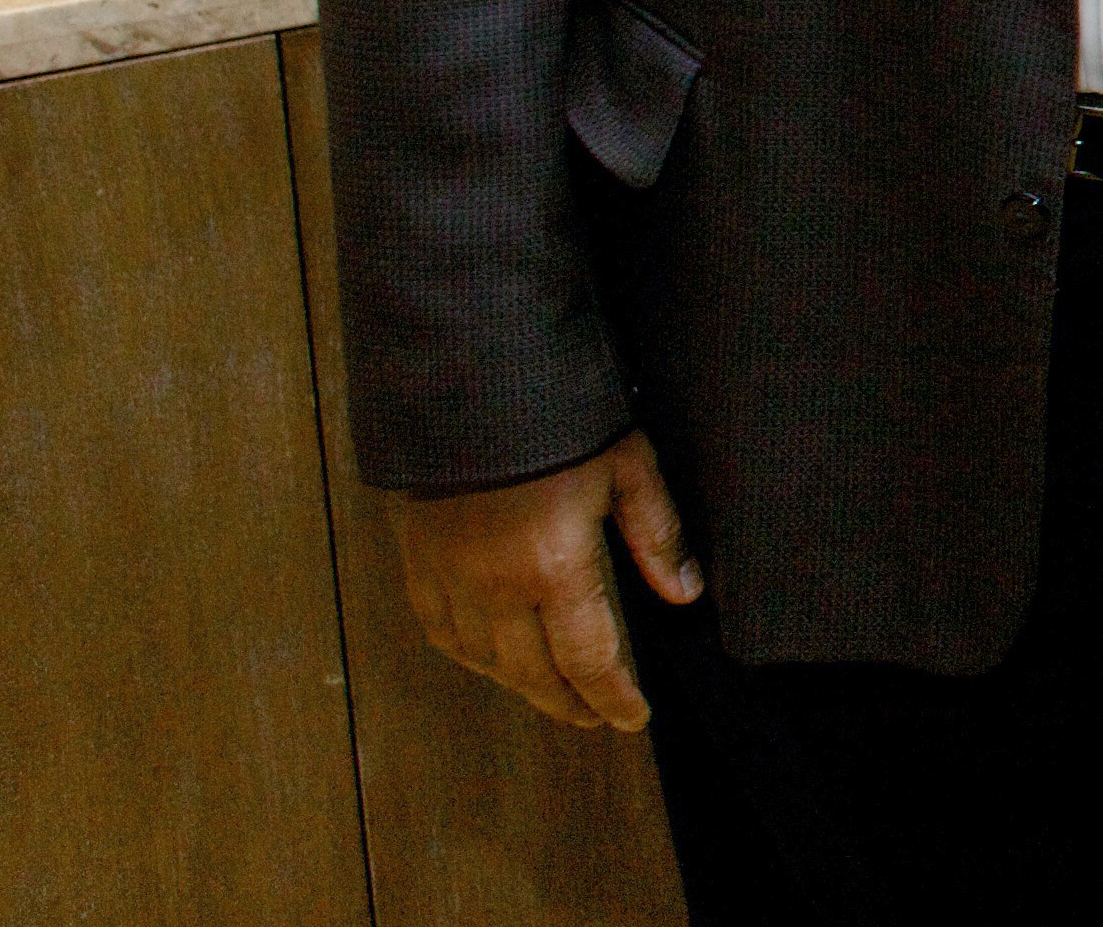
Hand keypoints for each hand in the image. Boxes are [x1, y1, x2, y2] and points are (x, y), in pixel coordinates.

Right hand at [390, 430, 700, 730]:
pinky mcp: (419, 563)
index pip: (590, 659)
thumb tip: (684, 592)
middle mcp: (497, 587)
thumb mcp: (628, 465)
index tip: (632, 719)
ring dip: (522, 687)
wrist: (466, 383)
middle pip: (535, 674)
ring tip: (554, 696)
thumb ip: (657, 534)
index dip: (613, 697)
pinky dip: (469, 657)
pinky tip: (489, 661)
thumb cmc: (556, 418)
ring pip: (486, 662)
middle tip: (595, 718)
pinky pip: (441, 632)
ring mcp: (451, 579)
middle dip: (570, 703)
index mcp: (555, 568)